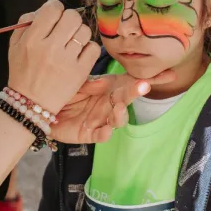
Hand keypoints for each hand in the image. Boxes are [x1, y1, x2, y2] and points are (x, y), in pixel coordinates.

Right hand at [7, 0, 99, 113]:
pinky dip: (89, 48)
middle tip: (65, 29)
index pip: (53, 8)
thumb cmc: (22, 71)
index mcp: (32, 39)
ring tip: (72, 43)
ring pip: (85, 31)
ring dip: (80, 34)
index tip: (54, 16)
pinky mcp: (80, 72)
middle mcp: (50, 48)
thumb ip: (26, 22)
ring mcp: (66, 60)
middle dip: (69, 19)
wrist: (30, 103)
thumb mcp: (14, 45)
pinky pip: (94, 48)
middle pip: (72, 16)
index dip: (55, 8)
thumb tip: (45, 9)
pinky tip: (79, 53)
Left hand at [51, 70, 176, 143]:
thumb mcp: (77, 81)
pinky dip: (105, 133)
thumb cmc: (64, 90)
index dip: (150, 79)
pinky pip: (101, 135)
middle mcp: (109, 104)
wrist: (42, 108)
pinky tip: (107, 130)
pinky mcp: (90, 134)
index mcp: (109, 88)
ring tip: (119, 108)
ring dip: (121, 114)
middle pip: (127, 99)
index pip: (132, 82)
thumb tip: (107, 82)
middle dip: (136, 92)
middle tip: (144, 85)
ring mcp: (101, 119)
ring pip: (118, 119)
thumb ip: (92, 83)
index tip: (168, 74)